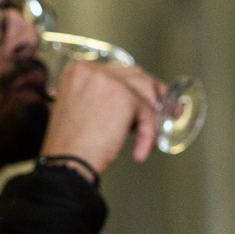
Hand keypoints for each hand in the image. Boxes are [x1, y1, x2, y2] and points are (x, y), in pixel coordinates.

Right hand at [40, 59, 164, 174]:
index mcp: (79, 71)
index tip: (150, 99)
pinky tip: (141, 151)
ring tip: (152, 138)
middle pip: (135, 75)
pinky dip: (149, 134)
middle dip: (153, 94)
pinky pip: (147, 113)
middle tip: (166, 112)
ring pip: (145, 92)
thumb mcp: (84, 111)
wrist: (68, 163)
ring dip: (153, 116)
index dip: (137, 87)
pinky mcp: (125, 97)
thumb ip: (105, 100)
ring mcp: (109, 81)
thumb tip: (137, 103)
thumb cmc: (72, 147)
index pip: (118, 72)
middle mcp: (92, 70)